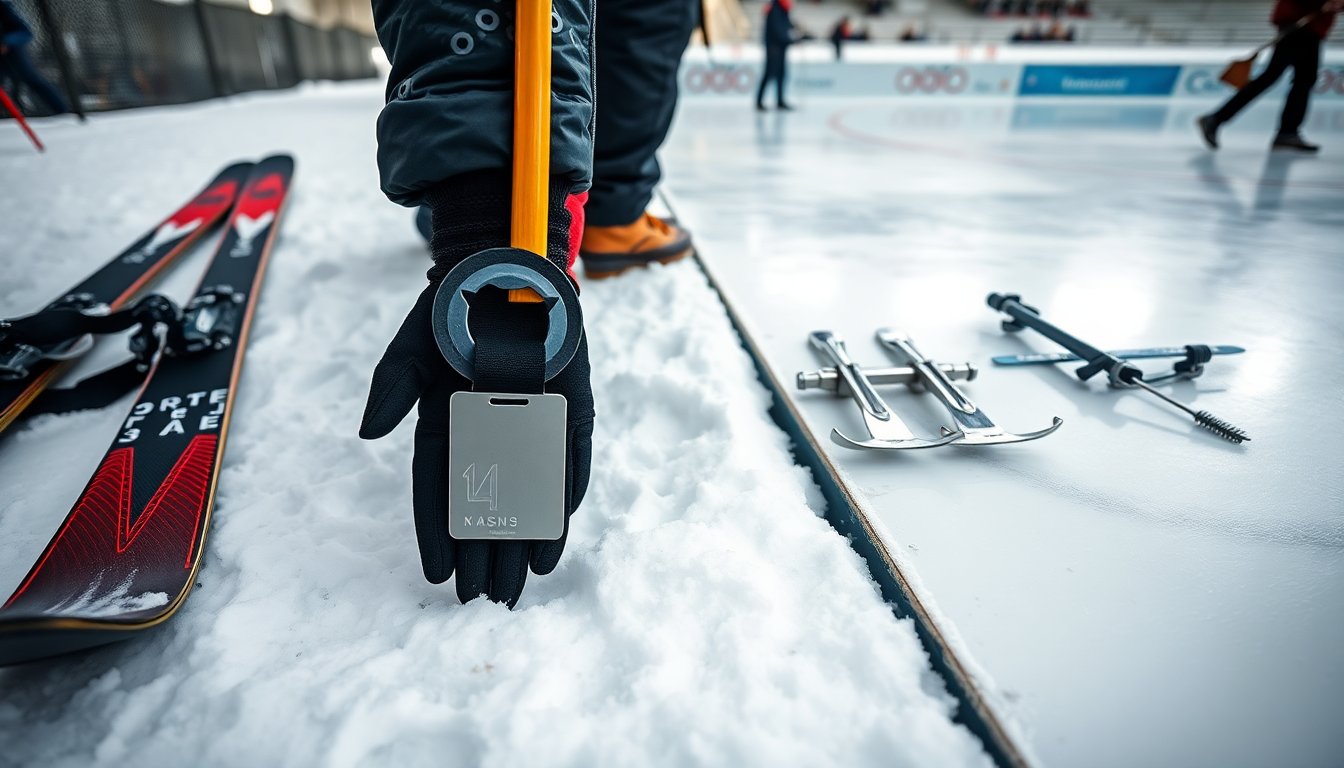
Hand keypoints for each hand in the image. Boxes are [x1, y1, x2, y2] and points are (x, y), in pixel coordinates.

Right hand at [360, 281, 593, 607]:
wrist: (507, 268)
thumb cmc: (451, 308)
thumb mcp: (411, 345)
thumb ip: (391, 386)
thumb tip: (368, 433)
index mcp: (446, 425)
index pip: (439, 491)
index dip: (436, 534)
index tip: (438, 574)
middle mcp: (491, 433)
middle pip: (485, 505)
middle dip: (484, 553)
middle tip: (483, 599)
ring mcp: (533, 425)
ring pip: (527, 496)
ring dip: (523, 542)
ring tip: (519, 587)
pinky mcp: (571, 413)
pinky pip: (568, 464)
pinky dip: (563, 500)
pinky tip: (555, 541)